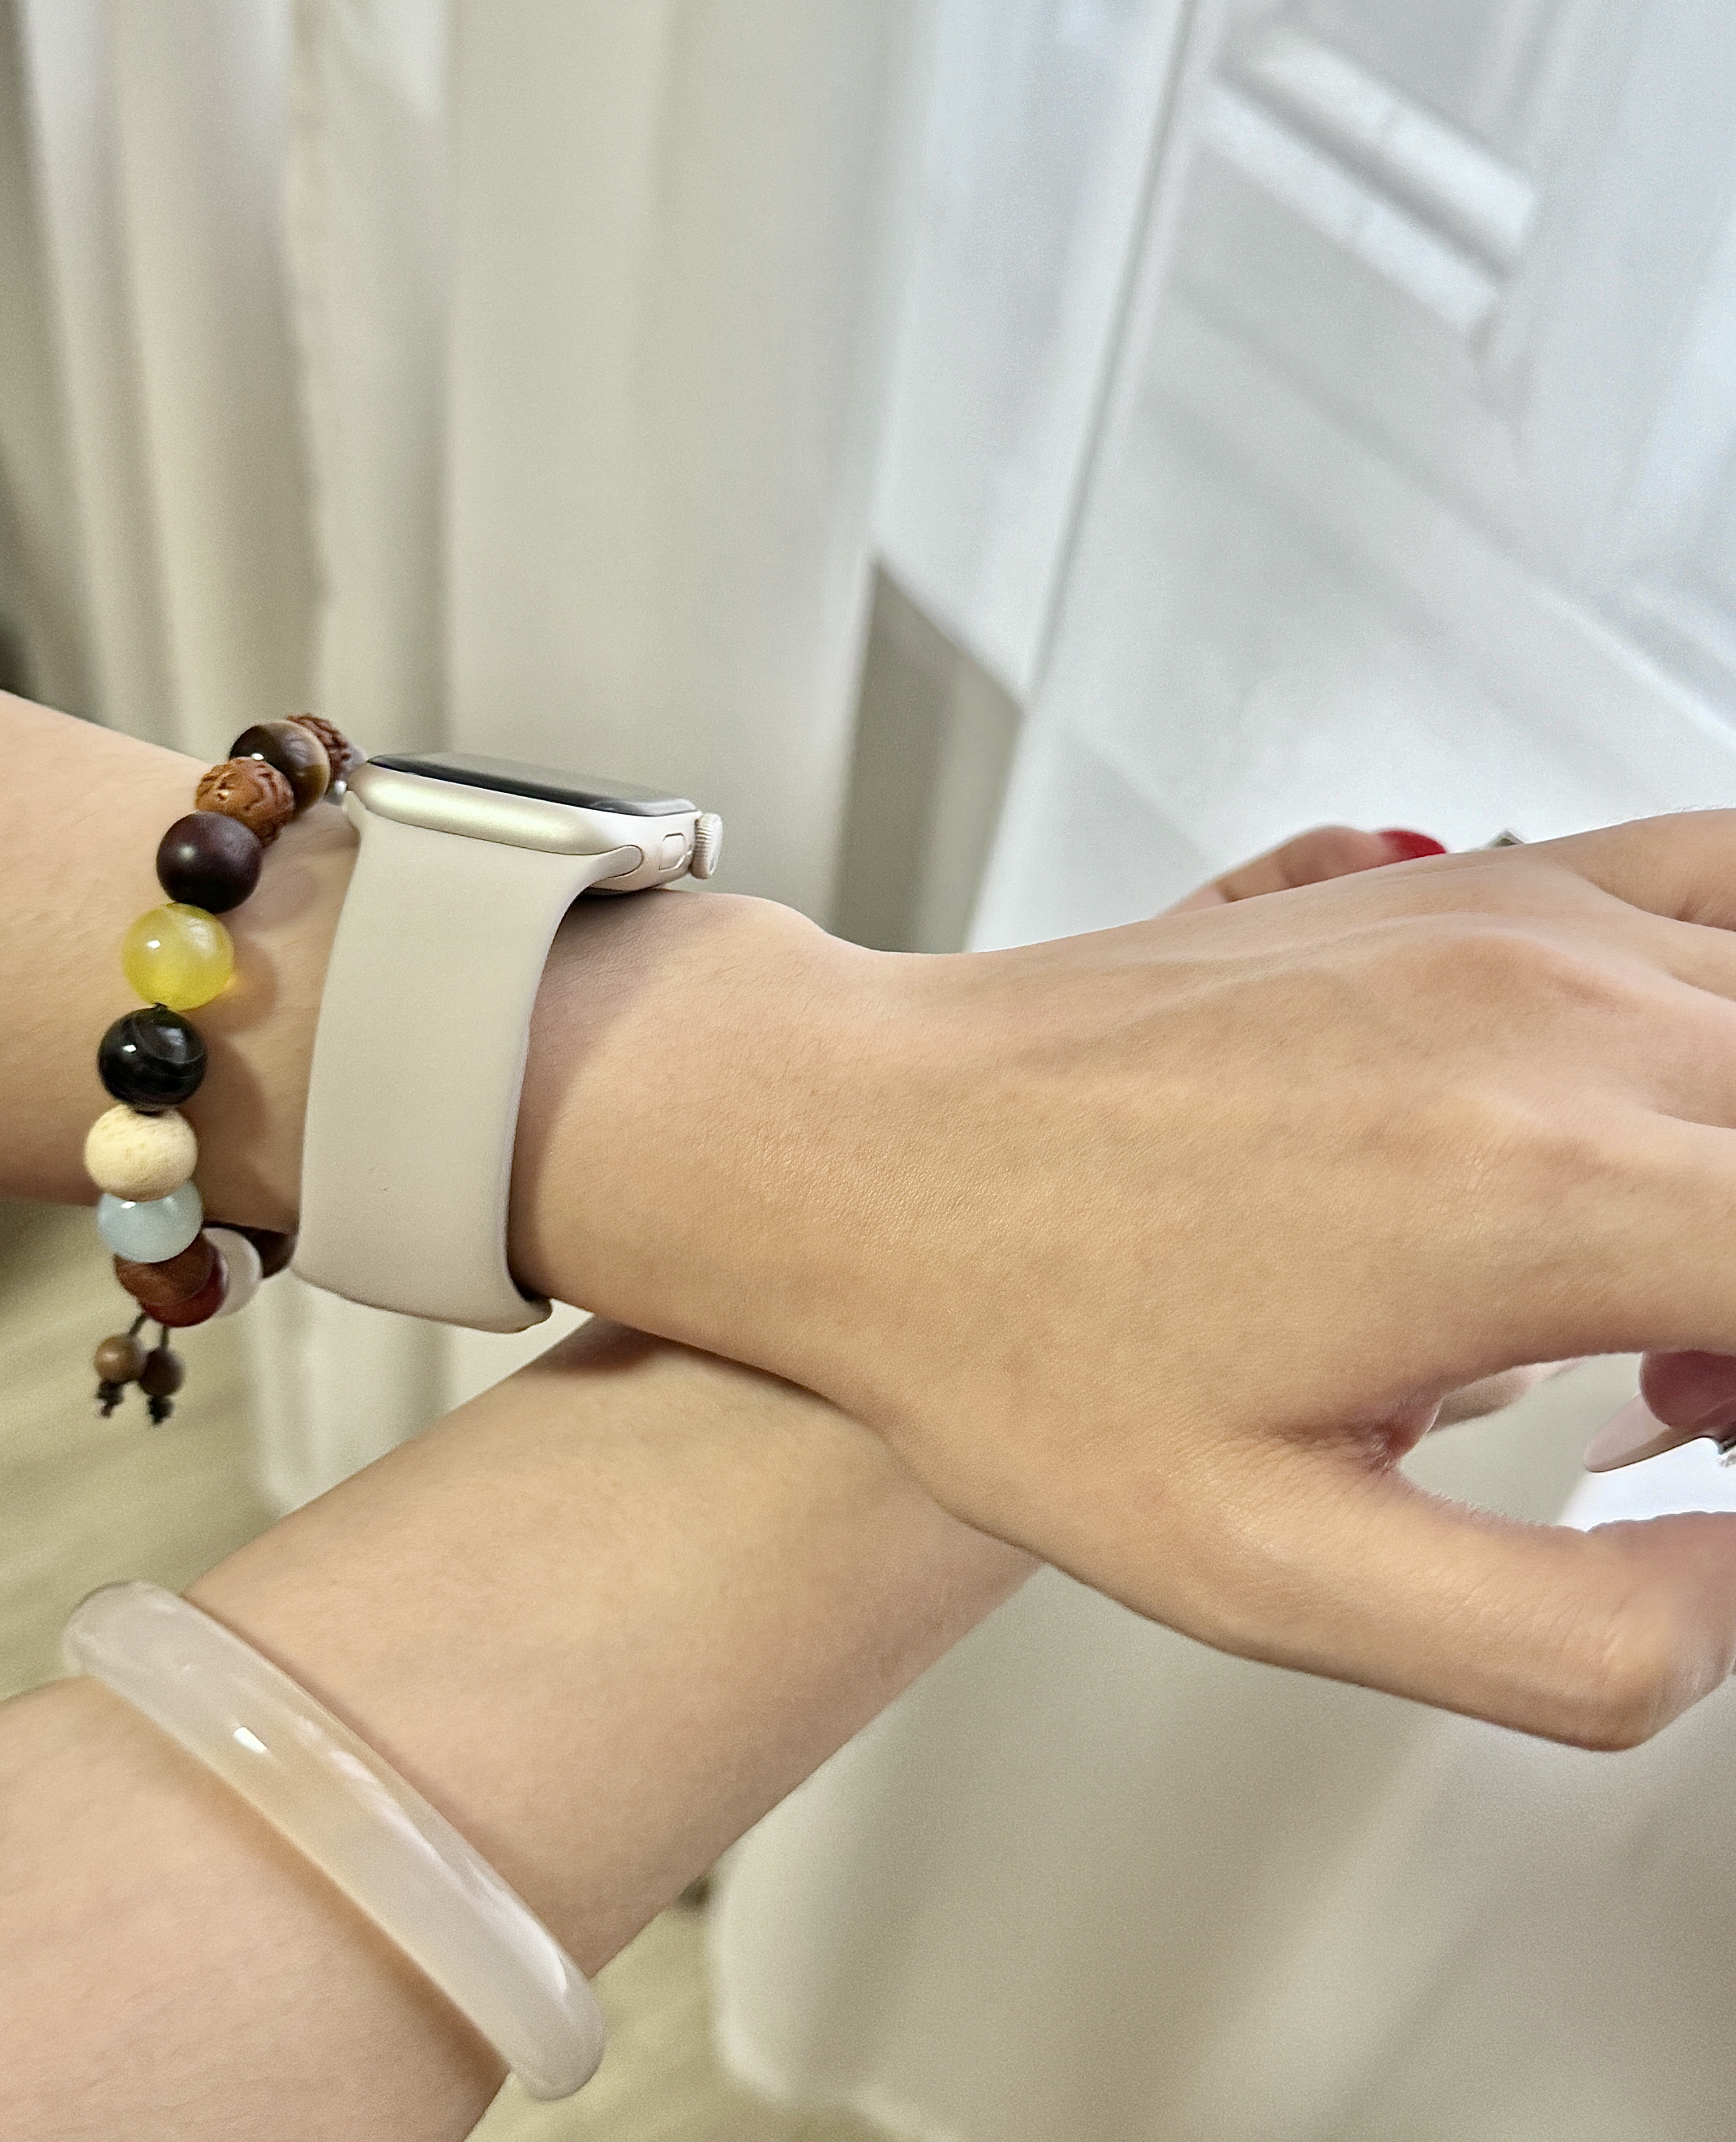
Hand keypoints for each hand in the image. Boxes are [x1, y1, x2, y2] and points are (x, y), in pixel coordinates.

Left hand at [558, 814, 1735, 1749]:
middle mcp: (1556, 1018)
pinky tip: (1666, 1115)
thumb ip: (1571, 1633)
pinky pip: (1725, 887)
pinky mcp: (1472, 883)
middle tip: (1672, 1403)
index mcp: (1533, 1194)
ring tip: (1654, 1283)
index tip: (1695, 1432)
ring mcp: (1520, 916)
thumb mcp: (1275, 1573)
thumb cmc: (1014, 1329)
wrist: (867, 1140)